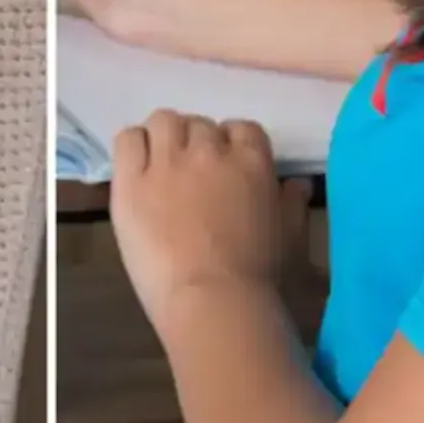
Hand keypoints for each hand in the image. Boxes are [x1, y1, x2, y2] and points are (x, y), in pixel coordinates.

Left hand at [109, 109, 310, 335]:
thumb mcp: (291, 237)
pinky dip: (133, 147)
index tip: (227, 169)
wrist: (212, 300)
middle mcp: (208, 150)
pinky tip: (137, 169)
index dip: (232, 145)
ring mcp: (167, 163)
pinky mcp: (131, 182)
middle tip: (193, 176)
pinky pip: (127, 140)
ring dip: (166, 138)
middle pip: (199, 125)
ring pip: (163, 122)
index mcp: (251, 160)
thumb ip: (292, 203)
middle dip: (197, 145)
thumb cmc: (259, 276)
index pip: (241, 129)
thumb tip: (295, 183)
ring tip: (163, 167)